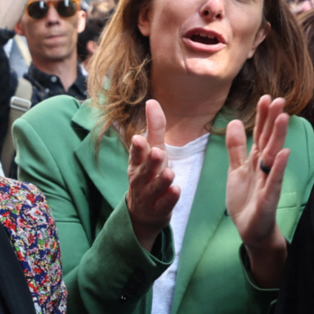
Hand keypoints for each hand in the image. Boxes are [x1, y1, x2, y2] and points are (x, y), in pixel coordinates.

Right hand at [125, 99, 179, 251]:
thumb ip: (155, 128)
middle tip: (158, 152)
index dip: (137, 148)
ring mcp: (148, 196)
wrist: (143, 212)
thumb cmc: (149, 174)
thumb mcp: (152, 151)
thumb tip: (152, 101)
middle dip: (150, 162)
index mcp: (137, 164)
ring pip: (154, 188)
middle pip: (144, 171)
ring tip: (170, 173)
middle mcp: (140, 179)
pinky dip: (169, 198)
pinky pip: (164, 204)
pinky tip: (176, 190)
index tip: (139, 138)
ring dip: (161, 181)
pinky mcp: (159, 209)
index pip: (136, 154)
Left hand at [224, 95, 292, 285]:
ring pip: (273, 156)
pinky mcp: (269, 197)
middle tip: (278, 99)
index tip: (265, 97)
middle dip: (272, 121)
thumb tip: (236, 121)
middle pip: (269, 140)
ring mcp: (268, 181)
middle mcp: (264, 168)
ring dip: (278, 137)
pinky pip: (274, 180)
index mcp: (255, 160)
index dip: (262, 117)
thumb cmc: (246, 200)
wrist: (251, 230)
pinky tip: (283, 153)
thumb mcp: (236, 170)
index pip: (260, 134)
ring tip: (283, 117)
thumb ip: (236, 148)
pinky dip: (278, 167)